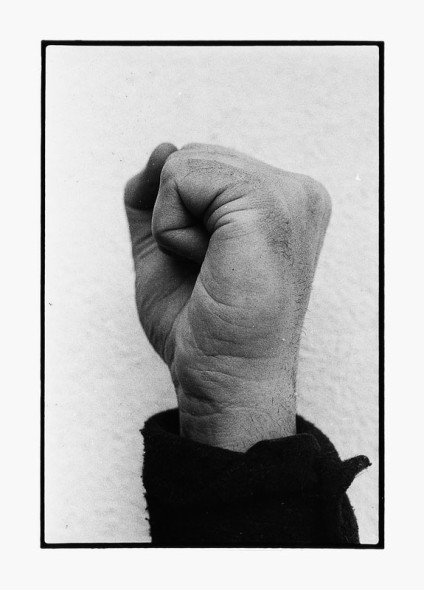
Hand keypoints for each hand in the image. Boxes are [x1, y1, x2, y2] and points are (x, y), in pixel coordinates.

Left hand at [125, 143, 330, 450]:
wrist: (225, 379)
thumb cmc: (204, 327)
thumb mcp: (167, 247)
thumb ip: (159, 195)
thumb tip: (162, 147)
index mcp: (284, 203)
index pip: (204, 166)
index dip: (181, 217)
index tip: (213, 269)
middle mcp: (296, 193)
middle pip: (194, 157)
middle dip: (178, 216)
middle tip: (211, 272)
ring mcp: (288, 195)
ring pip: (183, 164)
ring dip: (174, 225)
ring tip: (212, 270)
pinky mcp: (268, 204)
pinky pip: (182, 177)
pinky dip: (172, 228)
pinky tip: (207, 265)